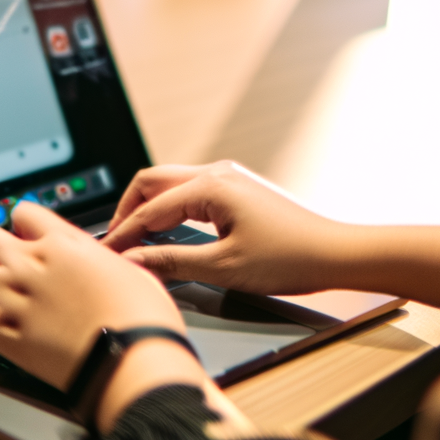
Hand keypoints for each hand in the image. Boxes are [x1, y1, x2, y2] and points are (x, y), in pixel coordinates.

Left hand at [0, 201, 186, 390]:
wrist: (129, 357)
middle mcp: (31, 263)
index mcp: (64, 243)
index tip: (24, 237)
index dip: (22, 224)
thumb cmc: (140, 318)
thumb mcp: (131, 270)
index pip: (22, 212)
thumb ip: (103, 261)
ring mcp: (12, 296)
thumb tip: (104, 265)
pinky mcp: (1, 332)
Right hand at [101, 162, 348, 294]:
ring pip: (171, 184)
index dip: (123, 235)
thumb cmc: (290, 258)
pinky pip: (190, 191)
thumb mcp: (223, 267)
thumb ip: (171, 262)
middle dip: (128, 211)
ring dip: (149, 208)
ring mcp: (230, 178)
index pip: (150, 209)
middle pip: (153, 182)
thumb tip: (133, 261)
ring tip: (134, 240)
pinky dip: (169, 208)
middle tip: (114, 244)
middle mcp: (218, 172)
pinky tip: (166, 232)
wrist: (334, 253)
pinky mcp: (238, 189)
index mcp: (212, 186)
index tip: (104, 257)